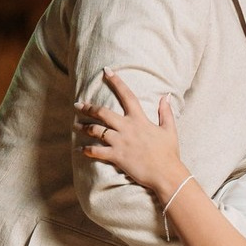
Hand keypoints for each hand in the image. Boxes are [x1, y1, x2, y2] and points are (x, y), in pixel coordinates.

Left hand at [76, 70, 185, 196]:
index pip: (126, 95)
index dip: (116, 81)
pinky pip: (97, 151)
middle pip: (103, 113)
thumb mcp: (169, 130)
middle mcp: (127, 128)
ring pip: (96, 130)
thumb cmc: (169, 153)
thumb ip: (166, 112)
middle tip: (78, 105)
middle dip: (88, 108)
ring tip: (76, 125)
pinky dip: (86, 150)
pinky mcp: (116, 156)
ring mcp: (120, 142)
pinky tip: (79, 149)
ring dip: (84, 127)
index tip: (106, 71)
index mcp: (139, 119)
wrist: (166, 173)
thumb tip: (166, 96)